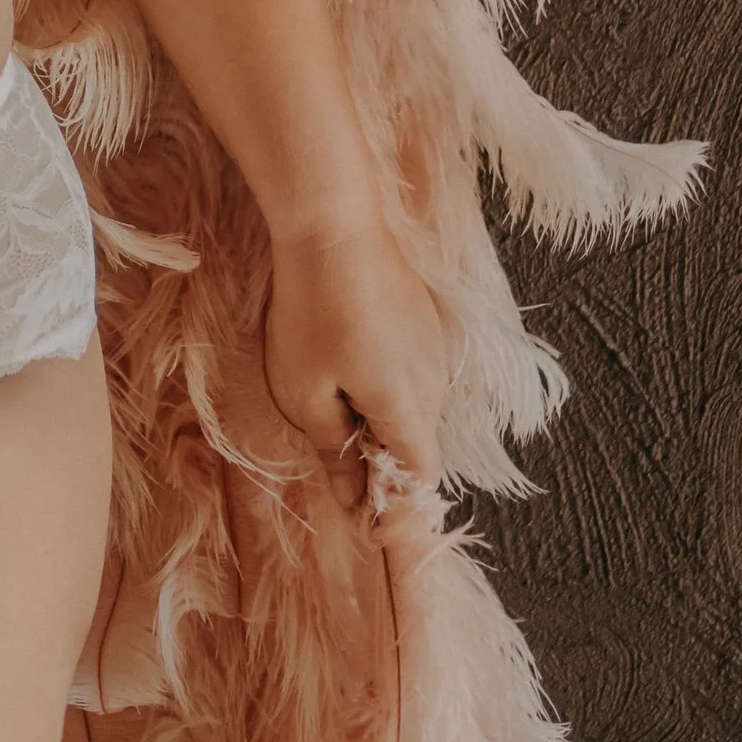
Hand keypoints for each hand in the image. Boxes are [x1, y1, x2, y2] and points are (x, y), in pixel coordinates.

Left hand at [262, 213, 447, 514]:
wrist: (335, 224)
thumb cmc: (313, 312)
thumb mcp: (305, 393)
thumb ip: (335, 450)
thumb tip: (354, 498)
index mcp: (410, 411)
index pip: (420, 481)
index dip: (395, 506)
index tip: (363, 517)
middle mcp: (435, 384)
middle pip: (416, 444)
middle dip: (380, 459)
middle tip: (332, 445)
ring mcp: (434, 349)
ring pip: (412, 406)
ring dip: (378, 415)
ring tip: (329, 388)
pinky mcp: (424, 321)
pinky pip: (409, 371)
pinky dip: (382, 381)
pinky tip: (343, 352)